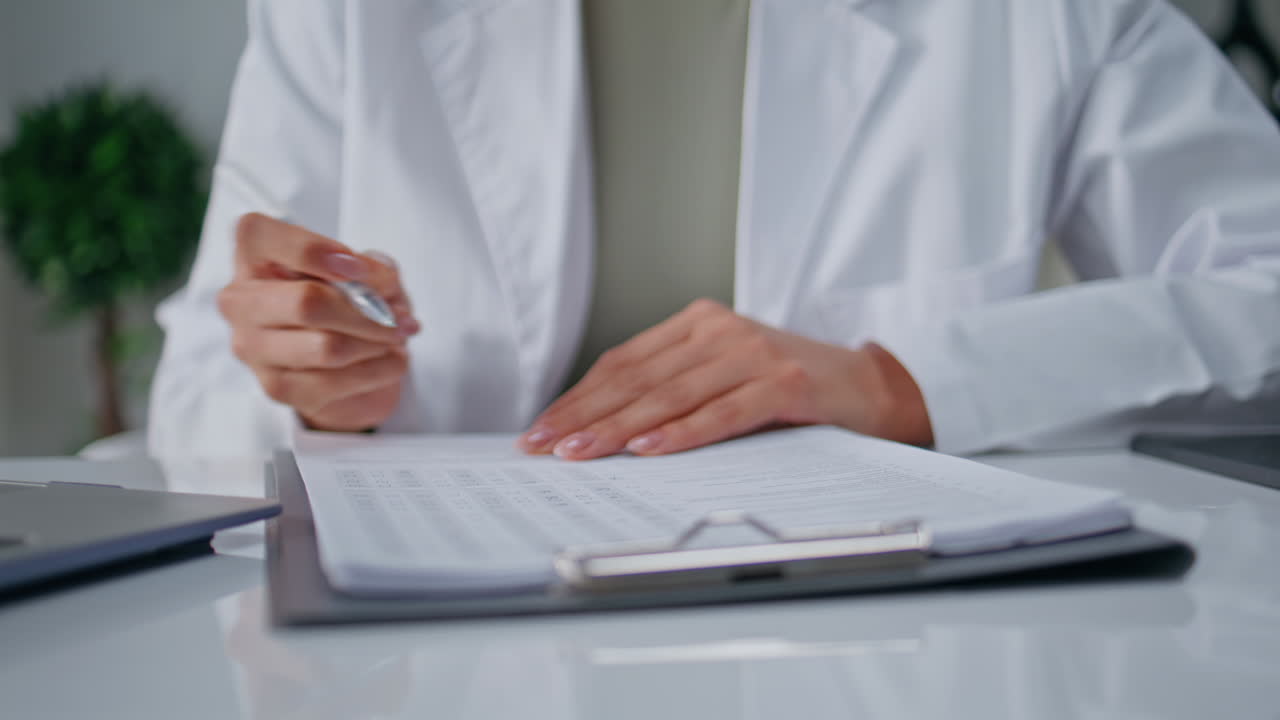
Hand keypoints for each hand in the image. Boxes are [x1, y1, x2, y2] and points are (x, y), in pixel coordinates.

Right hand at [217, 213, 419, 431]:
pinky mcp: (276, 387)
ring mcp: (252, 348)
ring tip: (399, 336)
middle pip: (306, 303)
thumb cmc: (349, 300)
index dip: (316, 250)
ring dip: (377, 342)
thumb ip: (373, 269)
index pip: (260, 235)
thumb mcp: (368, 272)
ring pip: (327, 347)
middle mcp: (240, 301)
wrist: (347, 359)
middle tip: (400, 316)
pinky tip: (392, 360)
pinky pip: (336, 381)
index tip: (360, 269)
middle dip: (367, 311)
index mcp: (253, 255)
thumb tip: (381, 283)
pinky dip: (378, 370)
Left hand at [519, 299, 931, 458]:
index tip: (540, 428)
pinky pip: (722, 412)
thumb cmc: (787, 390)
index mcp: (696, 324)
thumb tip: (598, 431)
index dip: (577, 396)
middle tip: (542, 445)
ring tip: (580, 452)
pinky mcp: (783, 382)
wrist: (868, 388)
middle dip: (583, 415)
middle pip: (636, 378)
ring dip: (619, 428)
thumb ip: (672, 390)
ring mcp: (752, 353)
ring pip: (671, 395)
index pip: (622, 362)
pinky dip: (682, 433)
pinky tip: (648, 449)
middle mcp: (719, 330)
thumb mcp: (722, 378)